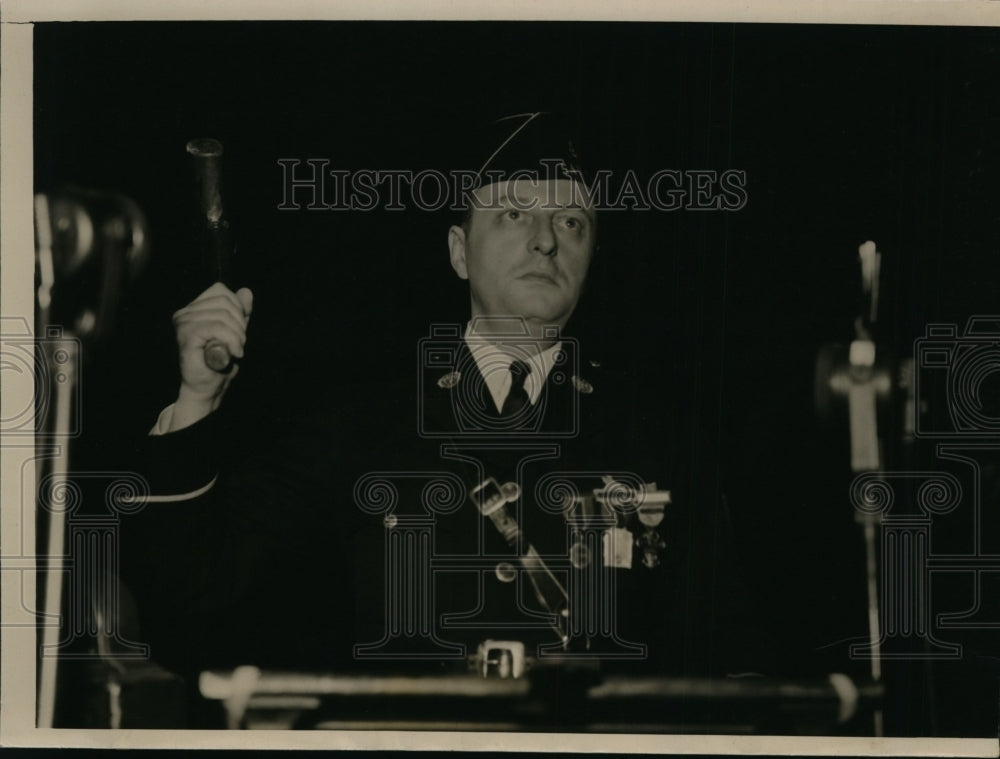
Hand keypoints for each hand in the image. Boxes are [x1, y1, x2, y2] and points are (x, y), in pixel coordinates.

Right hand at [168, 282, 252, 429]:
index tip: (240, 329)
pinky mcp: (186, 335)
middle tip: (240, 343)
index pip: (221, 291)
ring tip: (236, 350)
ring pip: (222, 315)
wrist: (209, 387)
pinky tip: (234, 353)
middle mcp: (184, 313)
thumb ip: (240, 311)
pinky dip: (231, 340)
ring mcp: (183, 323)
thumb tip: (246, 291)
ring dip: (237, 334)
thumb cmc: (220, 361)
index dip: (237, 308)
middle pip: (224, 301)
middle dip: (239, 323)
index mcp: (194, 309)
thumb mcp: (236, 331)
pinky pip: (216, 327)